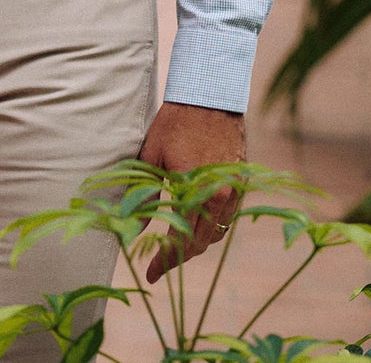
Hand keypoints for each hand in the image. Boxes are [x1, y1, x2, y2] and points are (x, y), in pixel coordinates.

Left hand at [136, 101, 245, 281]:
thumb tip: (130, 227)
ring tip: (175, 247)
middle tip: (160, 264)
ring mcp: (234, 190)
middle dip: (179, 258)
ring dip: (196, 243)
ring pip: (216, 233)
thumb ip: (141, 195)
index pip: (180, 241)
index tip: (151, 274)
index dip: (165, 261)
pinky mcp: (241, 181)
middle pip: (200, 244)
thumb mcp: (152, 157)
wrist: (210, 95)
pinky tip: (197, 224)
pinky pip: (228, 216)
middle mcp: (220, 196)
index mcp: (195, 191)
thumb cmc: (175, 123)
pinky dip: (212, 226)